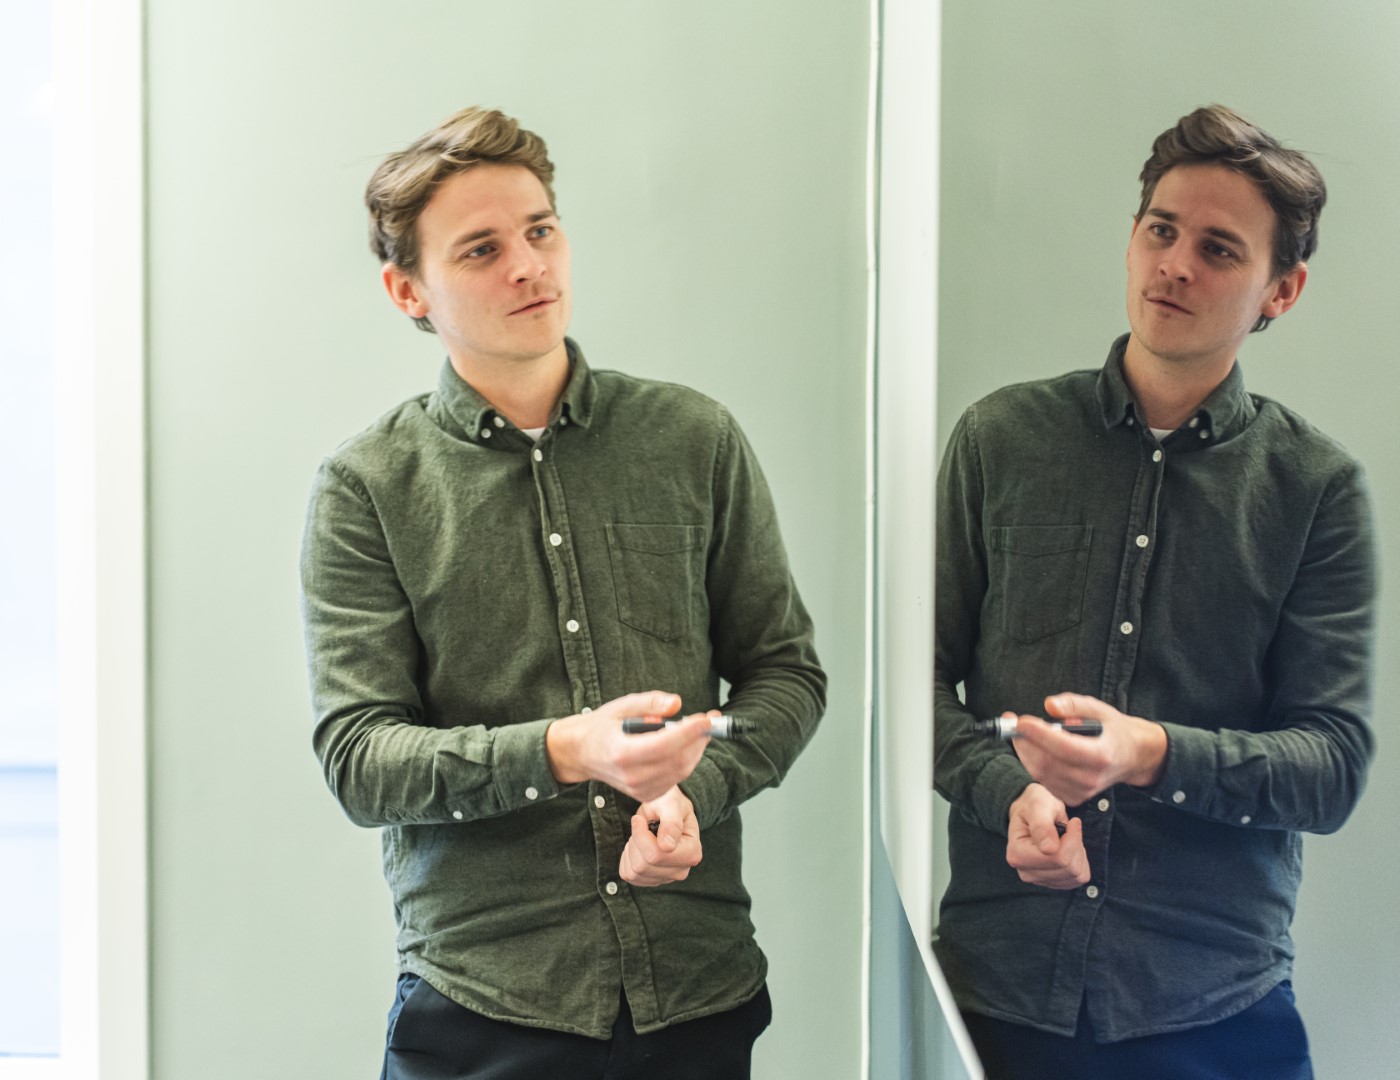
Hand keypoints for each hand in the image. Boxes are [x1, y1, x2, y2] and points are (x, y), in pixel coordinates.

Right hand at [545, 691, 714, 801]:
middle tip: (709, 720)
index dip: (689, 732)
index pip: (663, 746)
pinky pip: (676, 778)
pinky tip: (685, 745)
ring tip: (699, 729)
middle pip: (678, 761)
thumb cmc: (602, 726)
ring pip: (681, 771)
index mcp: (622, 753)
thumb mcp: (621, 706)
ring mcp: (639, 789)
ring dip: (696, 749)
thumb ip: (650, 703)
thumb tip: (676, 703)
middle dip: (698, 740)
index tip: (707, 718)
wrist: (582, 753)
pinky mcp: (646, 794)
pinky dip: (686, 761)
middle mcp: (631, 776)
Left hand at [619, 786, 702, 886]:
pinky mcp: (652, 881)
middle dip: (636, 842)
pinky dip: (627, 859)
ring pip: (634, 872)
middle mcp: (682, 870)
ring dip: (631, 850)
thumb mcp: (671, 804)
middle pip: (643, 866)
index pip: (656, 855)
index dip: (641, 836)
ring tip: (642, 836)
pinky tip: (638, 847)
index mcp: (692, 853)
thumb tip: (667, 847)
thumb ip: (672, 823)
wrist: (665, 810)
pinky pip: (628, 875)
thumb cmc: (669, 804)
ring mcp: (667, 878)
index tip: (640, 819)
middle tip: (642, 826)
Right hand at [1006, 783, 1088, 888]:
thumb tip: (1049, 849)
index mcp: (1017, 854)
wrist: (1031, 811)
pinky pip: (1080, 878)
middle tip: (1067, 828)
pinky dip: (1080, 861)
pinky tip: (1068, 848)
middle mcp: (1025, 872)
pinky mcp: (1053, 882)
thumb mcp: (1038, 805)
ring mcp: (1039, 880)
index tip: (1072, 822)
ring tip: (1065, 837)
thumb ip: (1042, 825)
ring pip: (1076, 874)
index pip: (1058, 858)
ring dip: (1078, 853)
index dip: (1072, 839)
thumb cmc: (1034, 805)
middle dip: (1075, 845)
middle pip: (1069, 868)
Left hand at [1010, 692, 1166, 806]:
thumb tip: (1050, 705)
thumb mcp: (1099, 709)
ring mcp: (1082, 791)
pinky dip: (1033, 763)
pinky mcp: (1073, 797)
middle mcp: (1091, 778)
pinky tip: (1034, 748)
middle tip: (1014, 723)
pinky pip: (1044, 781)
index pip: (1064, 748)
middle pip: (1047, 763)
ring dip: (1025, 752)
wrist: (1131, 756)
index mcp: (1101, 755)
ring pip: (1041, 773)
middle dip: (1025, 742)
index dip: (1039, 734)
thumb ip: (1073, 704)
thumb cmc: (1112, 730)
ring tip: (1023, 732)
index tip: (1020, 721)